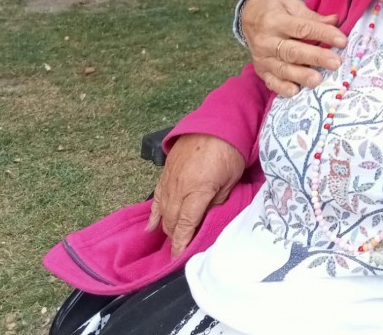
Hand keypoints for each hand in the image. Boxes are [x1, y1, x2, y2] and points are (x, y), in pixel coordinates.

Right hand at [146, 133, 244, 256]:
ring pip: (163, 212)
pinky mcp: (166, 173)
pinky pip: (156, 198)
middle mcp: (179, 188)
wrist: (216, 123)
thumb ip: (218, 200)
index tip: (178, 259)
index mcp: (197, 192)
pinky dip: (154, 214)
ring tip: (171, 239)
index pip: (185, 226)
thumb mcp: (231, 179)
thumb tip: (207, 217)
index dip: (181, 244)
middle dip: (175, 238)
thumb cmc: (230, 150)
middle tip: (180, 249)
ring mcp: (170, 180)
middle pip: (172, 221)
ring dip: (167, 227)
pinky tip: (150, 227)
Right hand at [241, 0, 345, 96]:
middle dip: (316, 57)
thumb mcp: (291, 6)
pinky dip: (282, 88)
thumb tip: (334, 21)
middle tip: (336, 63)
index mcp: (275, 20)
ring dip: (301, 75)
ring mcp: (262, 57)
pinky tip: (295, 91)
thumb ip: (312, 16)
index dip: (323, 34)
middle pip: (293, 51)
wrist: (248, 17)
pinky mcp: (260, 70)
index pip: (302, 28)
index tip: (342, 41)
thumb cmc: (275, 10)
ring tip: (318, 80)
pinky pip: (271, 81)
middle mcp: (266, 40)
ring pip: (283, 68)